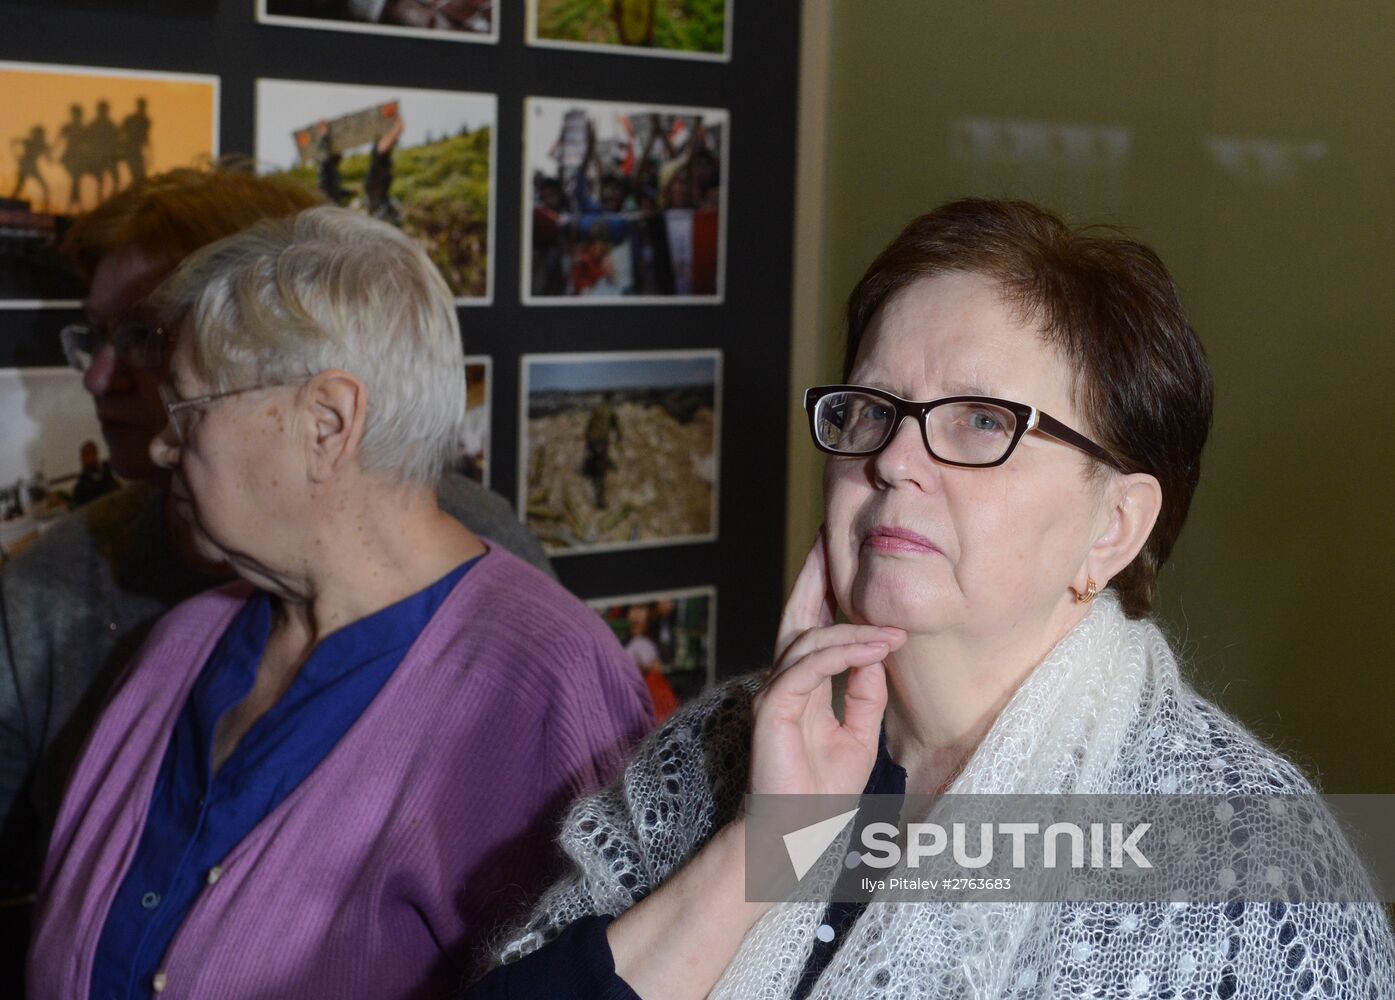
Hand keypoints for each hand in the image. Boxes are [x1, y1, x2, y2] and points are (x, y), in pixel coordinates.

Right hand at [748, 529, 904, 798]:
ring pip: (810, 640)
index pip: (812, 627)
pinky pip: (809, 668)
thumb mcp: (859, 732)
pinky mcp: (774, 708)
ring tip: (893, 631)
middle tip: (826, 536)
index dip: (823, 590)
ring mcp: (775, 692)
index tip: (836, 554)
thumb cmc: (822, 791)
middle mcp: (784, 681)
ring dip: (855, 630)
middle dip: (812, 576)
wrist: (795, 832)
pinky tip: (874, 648)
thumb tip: (878, 650)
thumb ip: (865, 691)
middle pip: (797, 616)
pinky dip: (843, 654)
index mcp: (802, 684)